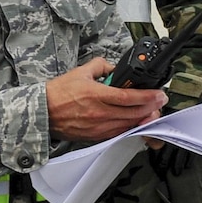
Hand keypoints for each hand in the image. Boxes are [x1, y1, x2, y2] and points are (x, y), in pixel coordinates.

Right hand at [47, 58, 165, 141]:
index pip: (130, 97)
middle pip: (134, 113)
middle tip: (160, 101)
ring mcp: (98, 127)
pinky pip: (119, 132)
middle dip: (152, 107)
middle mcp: (99, 112)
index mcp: (96, 94)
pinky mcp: (96, 136)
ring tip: (150, 110)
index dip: (149, 96)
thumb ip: (101, 66)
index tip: (159, 94)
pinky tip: (134, 120)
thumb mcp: (80, 72)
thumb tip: (114, 67)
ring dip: (143, 118)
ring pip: (129, 124)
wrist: (42, 112)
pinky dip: (129, 126)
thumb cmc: (58, 93)